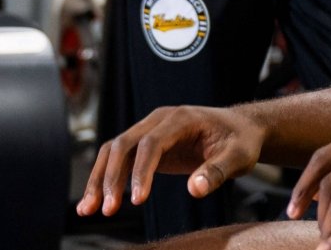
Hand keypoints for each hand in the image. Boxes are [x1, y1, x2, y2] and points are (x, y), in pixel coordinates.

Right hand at [77, 104, 266, 216]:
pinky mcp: (146, 144)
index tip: (137, 200)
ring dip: (100, 180)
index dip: (141, 171)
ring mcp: (150, 130)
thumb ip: (218, 171)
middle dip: (111, 178)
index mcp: (181, 118)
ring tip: (88, 210)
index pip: (151, 143)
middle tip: (107, 210)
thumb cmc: (241, 140)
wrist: (240, 128)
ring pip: (113, 151)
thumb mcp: (239, 156)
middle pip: (123, 144)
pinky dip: (106, 179)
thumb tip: (194, 190)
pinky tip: (97, 203)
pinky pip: (119, 160)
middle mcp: (160, 120)